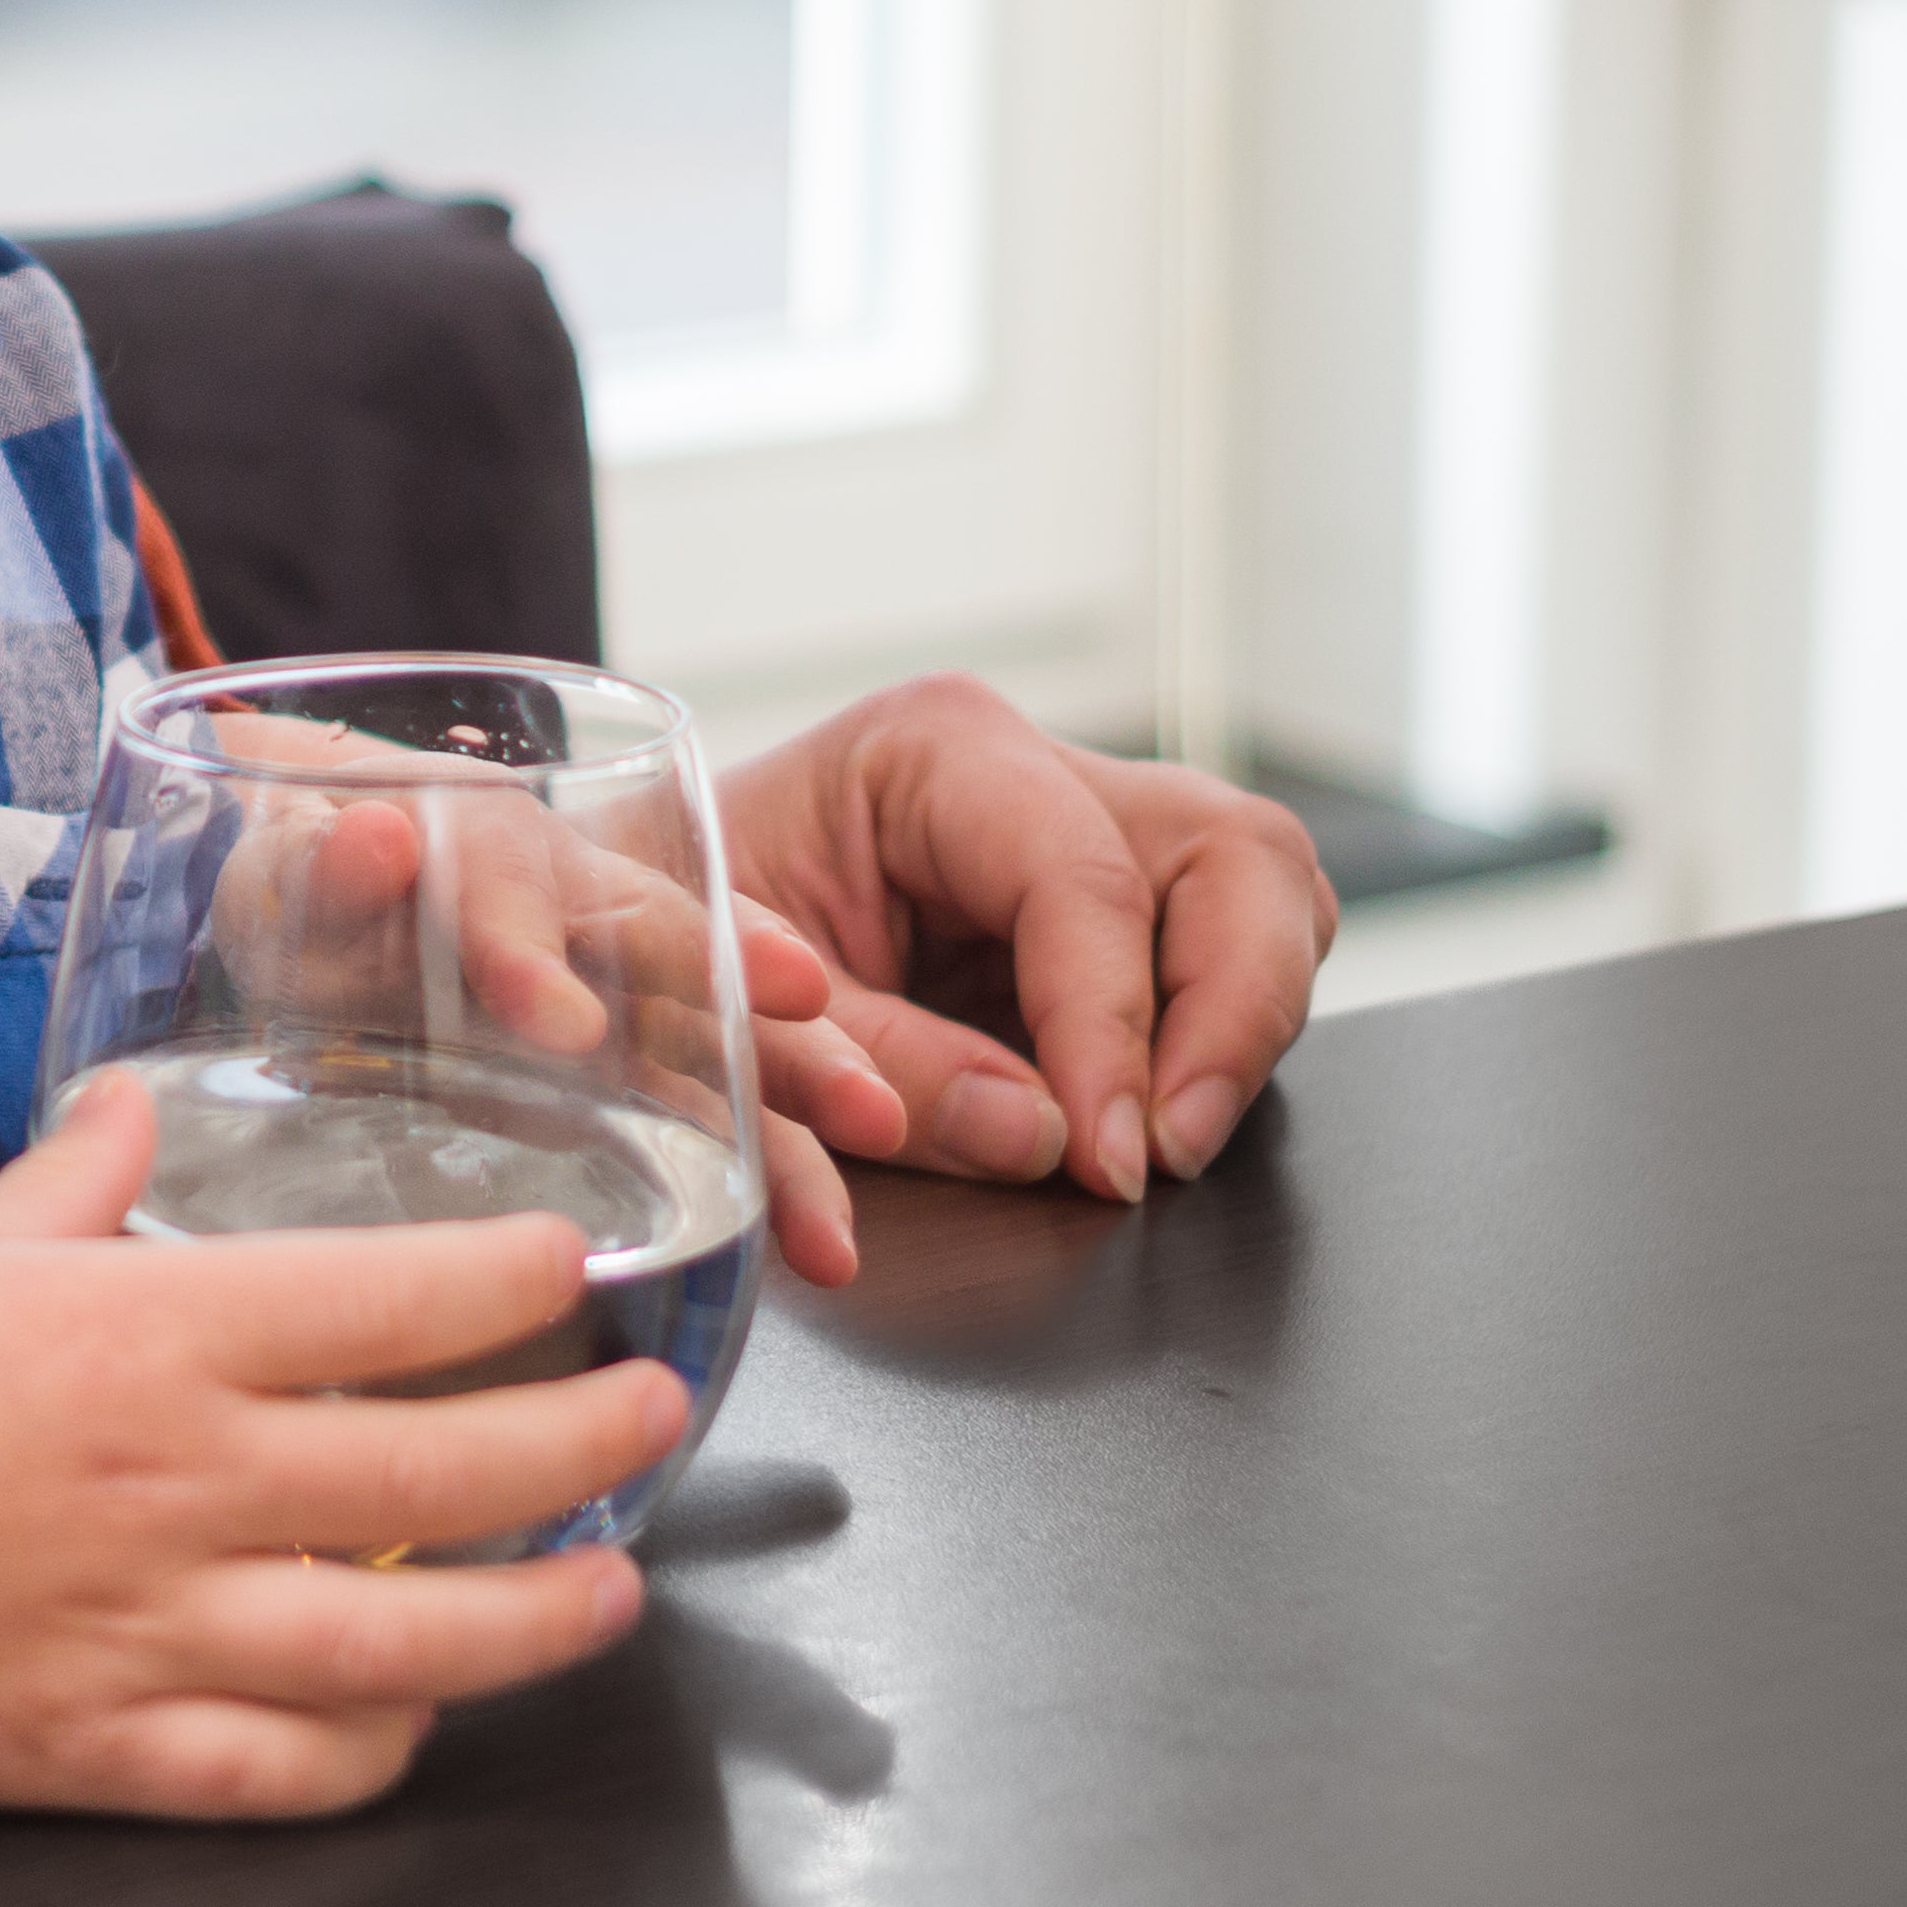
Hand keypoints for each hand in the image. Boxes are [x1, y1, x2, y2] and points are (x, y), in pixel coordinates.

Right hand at [0, 1071, 676, 1814]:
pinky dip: (373, 1754)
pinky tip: (415, 1725)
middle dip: (583, 1447)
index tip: (574, 1271)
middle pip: (452, 1477)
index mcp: (147, 1338)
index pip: (401, 1303)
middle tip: (648, 1423)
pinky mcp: (94, 1749)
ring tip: (605, 1593)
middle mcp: (179, 1485)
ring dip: (535, 1620)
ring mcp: (147, 1630)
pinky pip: (285, 1772)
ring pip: (410, 1647)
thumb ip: (70, 1186)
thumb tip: (133, 1103)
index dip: (518, 1288)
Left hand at [709, 680, 1338, 1223]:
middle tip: (1167, 1151)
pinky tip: (1163, 1114)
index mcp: (937, 747)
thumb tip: (1049, 1138)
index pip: (1086, 880)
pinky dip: (1222, 1032)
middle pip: (1234, 851)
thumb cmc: (676, 923)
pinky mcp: (1114, 903)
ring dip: (1247, 1021)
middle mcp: (1037, 768)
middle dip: (1236, 1011)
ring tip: (1170, 1145)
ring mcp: (1093, 824)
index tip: (1107, 1158)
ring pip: (1265, 889)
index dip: (1114, 1031)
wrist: (641, 912)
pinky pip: (1228, 944)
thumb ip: (891, 1065)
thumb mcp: (745, 997)